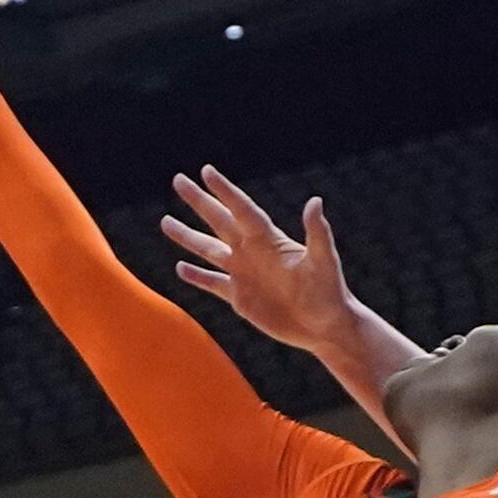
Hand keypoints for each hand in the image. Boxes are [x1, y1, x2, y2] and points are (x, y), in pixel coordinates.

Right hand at [160, 169, 359, 349]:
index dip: (225, 191)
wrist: (327, 327)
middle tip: (179, 180)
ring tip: (166, 221)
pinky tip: (180, 268)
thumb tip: (315, 201)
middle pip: (219, 221)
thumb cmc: (331, 293)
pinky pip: (213, 283)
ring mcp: (244, 274)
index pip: (241, 209)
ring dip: (188, 236)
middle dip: (199, 201)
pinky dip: (197, 276)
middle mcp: (253, 252)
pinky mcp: (241, 298)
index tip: (206, 171)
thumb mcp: (324, 261)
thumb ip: (317, 233)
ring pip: (209, 250)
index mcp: (269, 240)